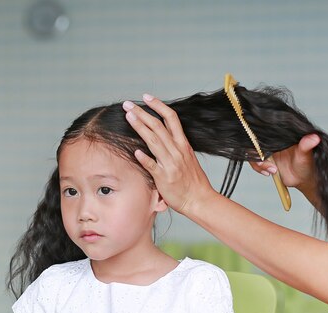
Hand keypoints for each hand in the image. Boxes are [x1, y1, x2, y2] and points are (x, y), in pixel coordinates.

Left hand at [123, 94, 215, 214]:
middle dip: (142, 113)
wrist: (200, 199)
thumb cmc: (193, 181)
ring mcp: (171, 163)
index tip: (146, 97)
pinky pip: (153, 166)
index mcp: (183, 144)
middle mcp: (177, 150)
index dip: (158, 105)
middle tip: (127, 104)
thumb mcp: (187, 158)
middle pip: (158, 126)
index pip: (171, 118)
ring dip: (140, 127)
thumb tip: (162, 137)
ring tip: (128, 116)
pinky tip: (135, 151)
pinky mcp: (164, 178)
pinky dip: (145, 158)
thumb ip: (175, 147)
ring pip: (154, 141)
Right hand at [250, 133, 319, 197]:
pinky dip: (259, 168)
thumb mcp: (307, 154)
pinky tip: (269, 173)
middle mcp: (272, 141)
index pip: (265, 129)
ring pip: (252, 151)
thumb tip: (314, 138)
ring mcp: (267, 150)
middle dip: (255, 152)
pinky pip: (255, 161)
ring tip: (272, 170)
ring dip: (258, 162)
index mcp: (281, 134)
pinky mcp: (265, 160)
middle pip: (254, 140)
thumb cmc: (308, 163)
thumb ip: (307, 145)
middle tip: (265, 162)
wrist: (304, 178)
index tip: (264, 149)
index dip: (259, 136)